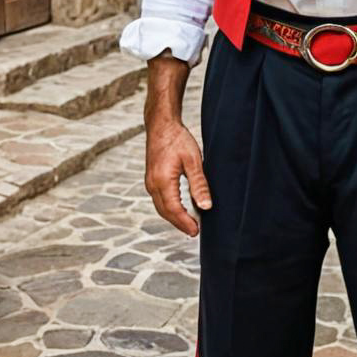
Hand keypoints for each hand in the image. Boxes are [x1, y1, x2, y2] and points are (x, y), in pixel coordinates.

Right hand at [144, 119, 211, 236]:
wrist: (161, 125)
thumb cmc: (177, 139)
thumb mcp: (193, 160)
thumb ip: (199, 184)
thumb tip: (206, 206)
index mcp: (162, 181)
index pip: (174, 210)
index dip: (185, 223)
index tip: (197, 231)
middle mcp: (152, 184)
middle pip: (165, 212)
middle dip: (180, 224)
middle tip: (195, 232)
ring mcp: (150, 182)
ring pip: (161, 207)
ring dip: (174, 217)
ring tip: (189, 224)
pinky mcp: (151, 179)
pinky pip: (159, 200)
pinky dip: (169, 208)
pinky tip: (180, 209)